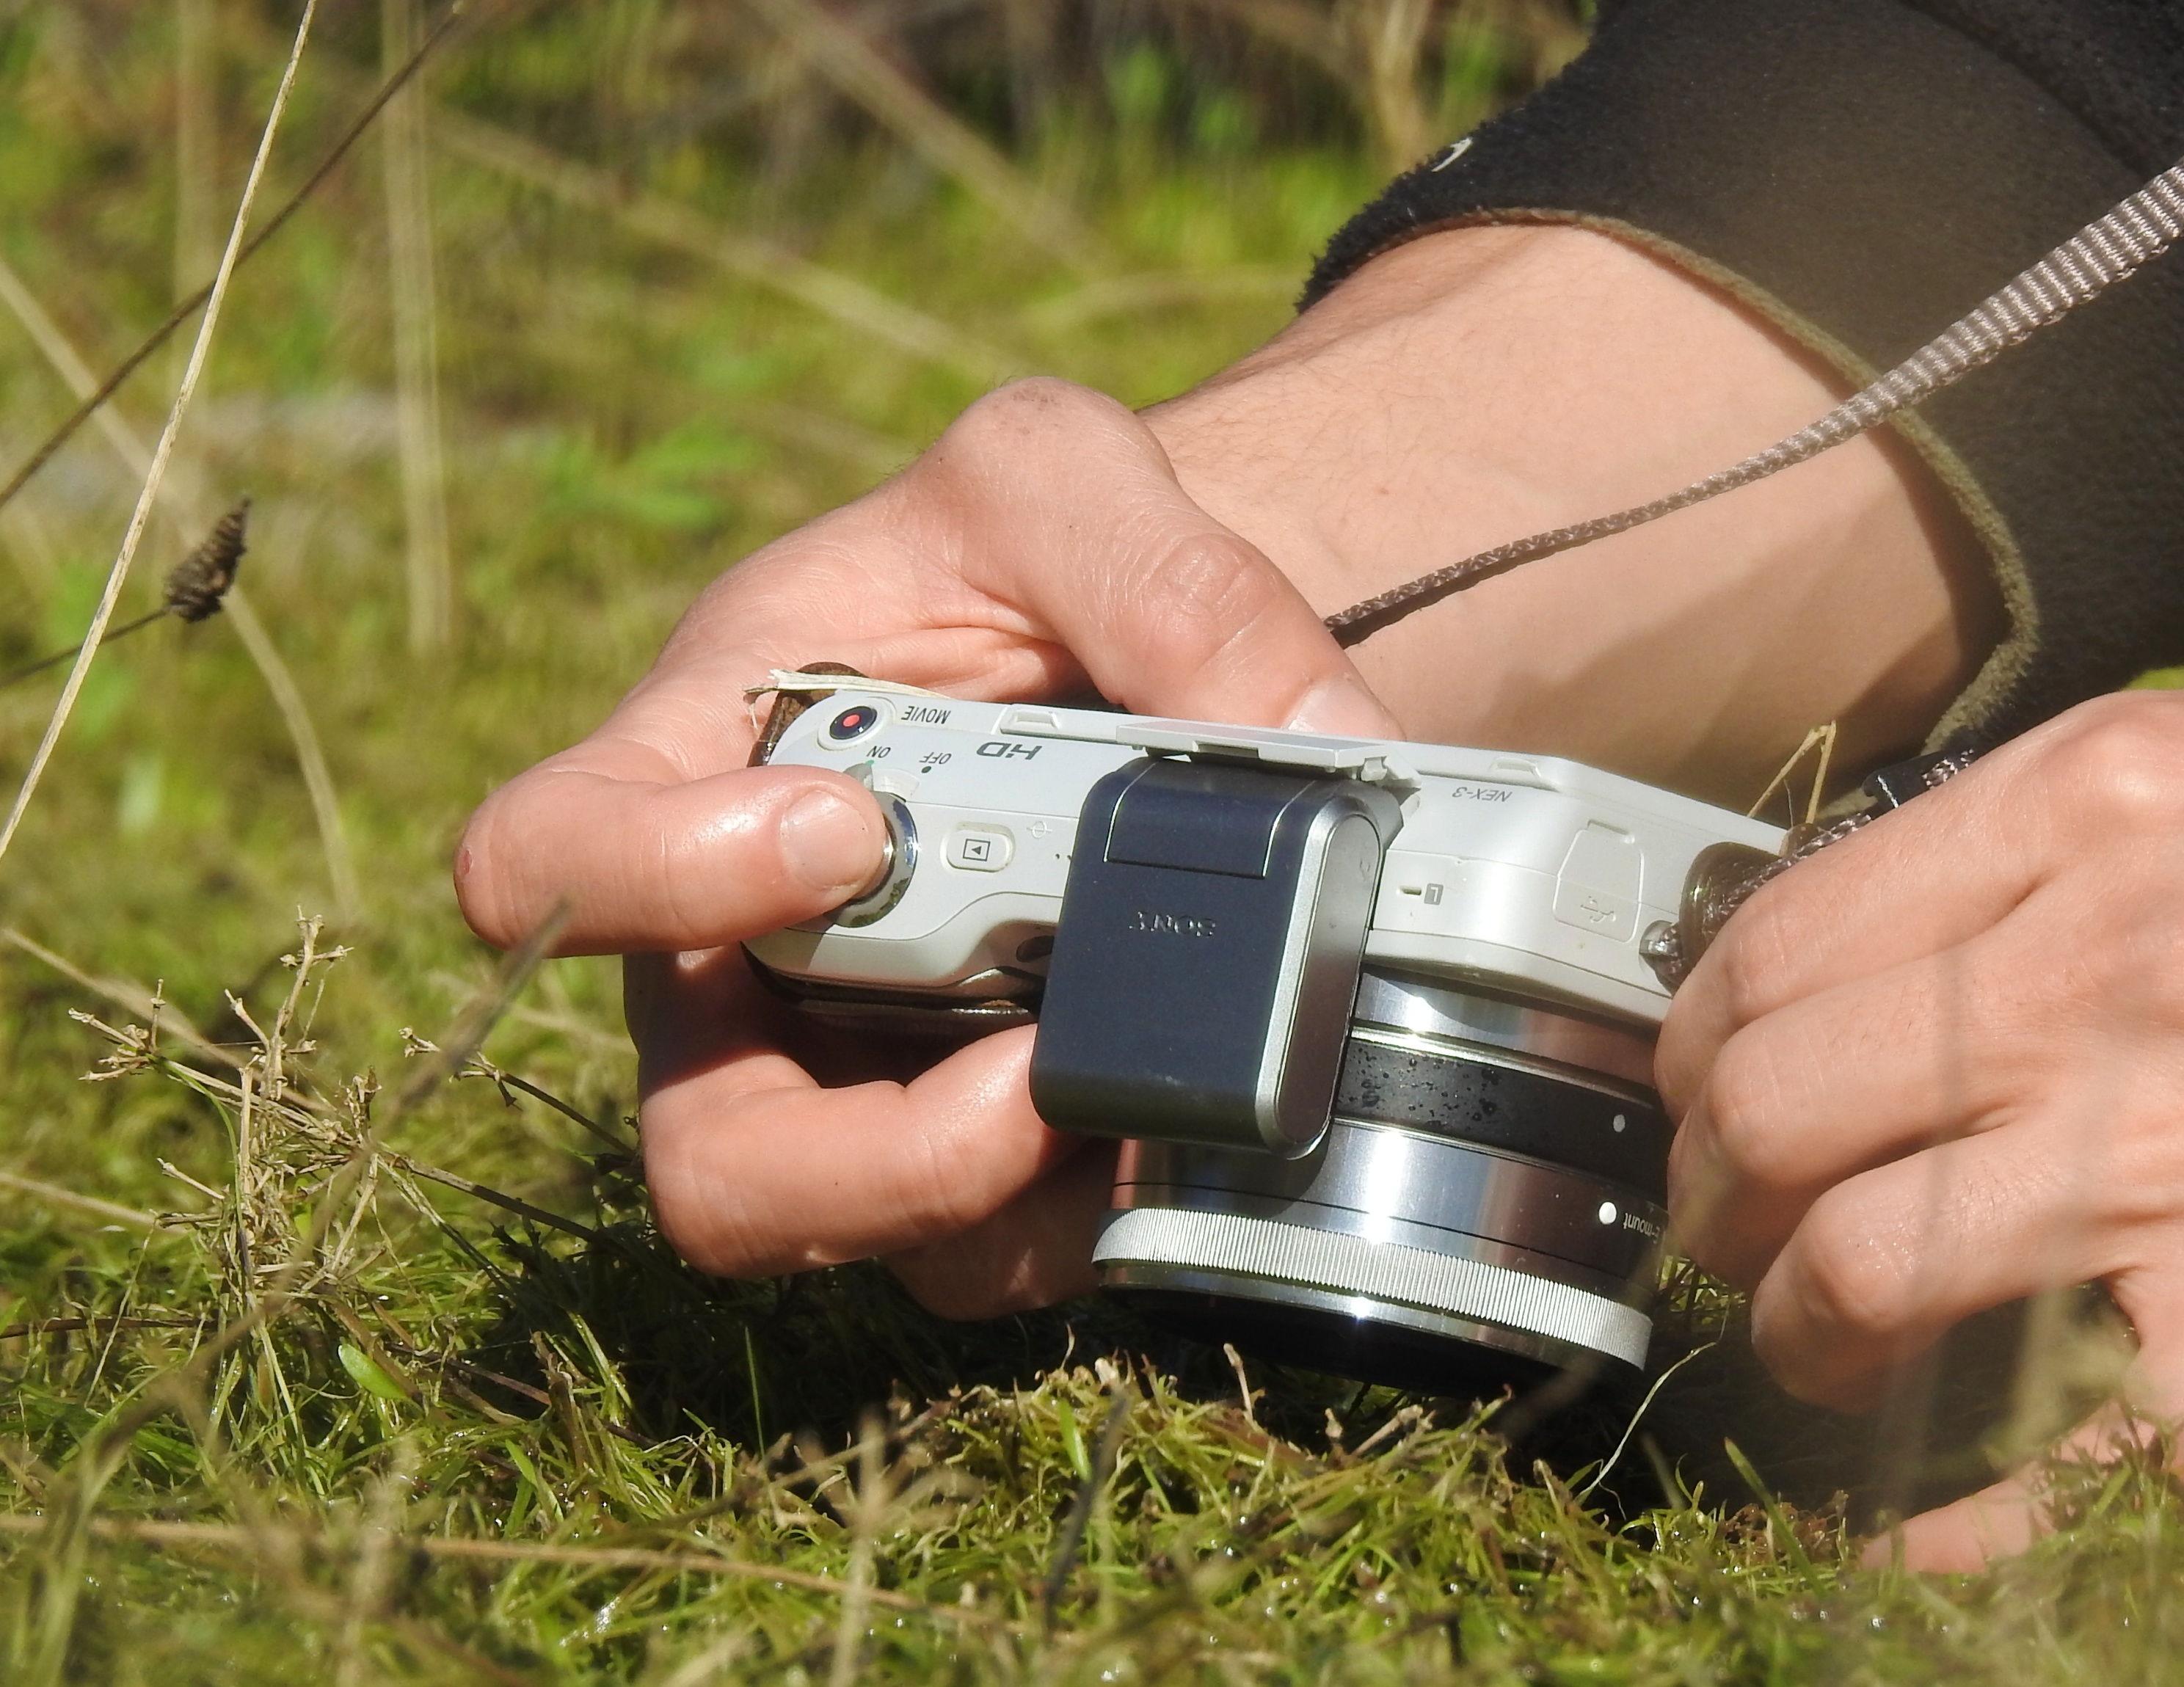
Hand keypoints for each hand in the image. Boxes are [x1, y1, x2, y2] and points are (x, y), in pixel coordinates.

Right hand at [456, 378, 1397, 1310]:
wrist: (1141, 655)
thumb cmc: (1036, 561)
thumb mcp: (1067, 480)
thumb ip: (1155, 570)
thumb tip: (1306, 748)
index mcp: (694, 775)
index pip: (541, 865)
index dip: (655, 883)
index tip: (844, 832)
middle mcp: (751, 967)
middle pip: (716, 1162)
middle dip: (879, 1163)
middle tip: (1035, 1076)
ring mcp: (870, 1082)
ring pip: (894, 1243)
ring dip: (1037, 1199)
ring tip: (1163, 1087)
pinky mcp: (996, 1155)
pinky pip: (1027, 1248)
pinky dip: (1126, 1203)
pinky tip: (1209, 1105)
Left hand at [1657, 689, 2183, 1567]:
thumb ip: (2057, 828)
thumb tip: (1878, 922)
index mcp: (2088, 810)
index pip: (1773, 943)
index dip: (1696, 1043)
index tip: (1707, 1093)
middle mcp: (2105, 972)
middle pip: (1776, 1109)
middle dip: (1713, 1193)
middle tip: (1734, 1227)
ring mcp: (2183, 1154)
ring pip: (1855, 1272)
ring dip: (1799, 1334)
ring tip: (1818, 1349)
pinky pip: (2042, 1464)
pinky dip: (1942, 1522)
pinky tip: (1905, 1527)